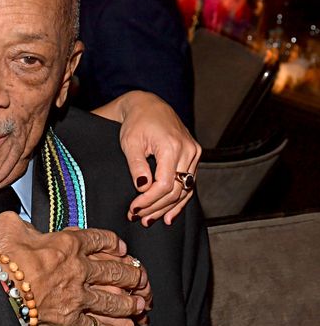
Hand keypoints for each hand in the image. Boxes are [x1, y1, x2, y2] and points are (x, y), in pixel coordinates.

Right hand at [0, 213, 150, 325]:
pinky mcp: (70, 320)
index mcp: (68, 243)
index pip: (100, 240)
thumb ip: (22, 223)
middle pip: (116, 272)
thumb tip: (21, 224)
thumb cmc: (1, 258)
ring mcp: (77, 297)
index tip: (122, 248)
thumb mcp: (10, 226)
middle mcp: (79, 269)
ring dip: (130, 305)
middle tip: (142, 280)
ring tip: (141, 307)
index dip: (115, 243)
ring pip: (113, 301)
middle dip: (133, 276)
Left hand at [116, 91, 200, 225]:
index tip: (133, 209)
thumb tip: (143, 188)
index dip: (149, 201)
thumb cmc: (137, 122)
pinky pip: (189, 183)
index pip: (164, 184)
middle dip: (156, 207)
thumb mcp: (130, 143)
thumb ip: (137, 166)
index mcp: (172, 146)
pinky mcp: (194, 156)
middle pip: (176, 190)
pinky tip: (168, 216)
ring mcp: (194, 153)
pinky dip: (180, 201)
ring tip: (149, 220)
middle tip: (138, 218)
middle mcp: (188, 150)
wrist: (148, 105)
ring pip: (184, 190)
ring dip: (166, 208)